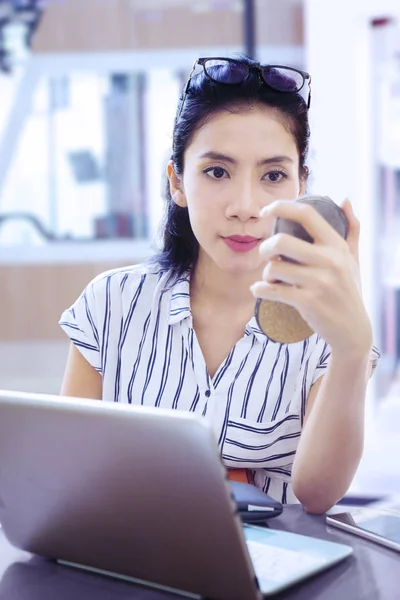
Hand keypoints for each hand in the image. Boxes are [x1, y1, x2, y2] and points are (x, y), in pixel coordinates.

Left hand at [250, 199, 371, 355]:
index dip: (281, 207)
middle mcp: (329, 261)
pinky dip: (260, 289)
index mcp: (336, 245)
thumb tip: (345, 199)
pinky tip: (258, 289)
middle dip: (265, 247)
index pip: (307, 215)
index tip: (265, 211)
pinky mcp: (308, 302)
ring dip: (265, 273)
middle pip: (281, 241)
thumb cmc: (349, 290)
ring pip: (274, 268)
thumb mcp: (353, 258)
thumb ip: (351, 228)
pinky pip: (273, 291)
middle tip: (265, 255)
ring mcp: (319, 282)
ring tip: (270, 278)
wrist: (353, 329)